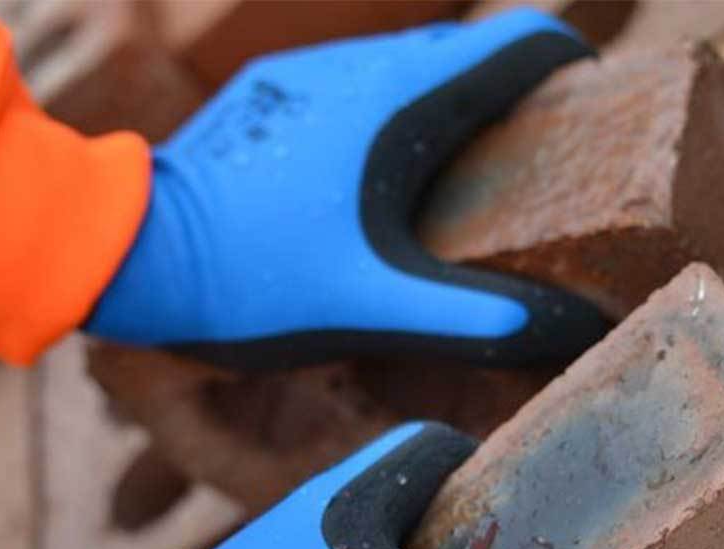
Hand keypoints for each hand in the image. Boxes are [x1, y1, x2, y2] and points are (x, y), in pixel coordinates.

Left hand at [86, 9, 606, 367]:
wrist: (129, 253)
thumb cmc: (252, 279)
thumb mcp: (372, 306)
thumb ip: (471, 318)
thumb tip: (564, 325)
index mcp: (397, 103)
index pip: (514, 47)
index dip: (566, 65)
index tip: (594, 103)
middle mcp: (357, 68)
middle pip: (464, 54)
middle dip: (513, 89)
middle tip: (543, 150)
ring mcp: (307, 78)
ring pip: (406, 68)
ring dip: (450, 100)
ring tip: (472, 162)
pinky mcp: (271, 99)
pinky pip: (356, 87)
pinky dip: (395, 113)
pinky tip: (386, 170)